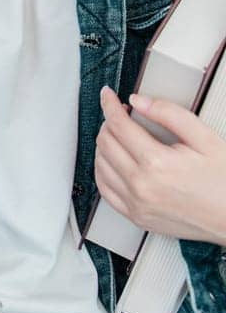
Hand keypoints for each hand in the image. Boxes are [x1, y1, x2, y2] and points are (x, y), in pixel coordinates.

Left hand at [95, 86, 225, 244]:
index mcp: (157, 163)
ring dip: (105, 145)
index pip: (118, 125)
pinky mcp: (136, 217)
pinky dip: (103, 171)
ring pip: (100, 165)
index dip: (109, 104)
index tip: (108, 95)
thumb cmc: (225, 182)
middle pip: (105, 142)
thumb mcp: (206, 139)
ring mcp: (136, 204)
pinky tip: (114, 162)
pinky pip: (105, 190)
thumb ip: (170, 114)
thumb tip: (139, 101)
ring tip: (121, 137)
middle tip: (122, 116)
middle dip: (109, 122)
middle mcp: (141, 185)